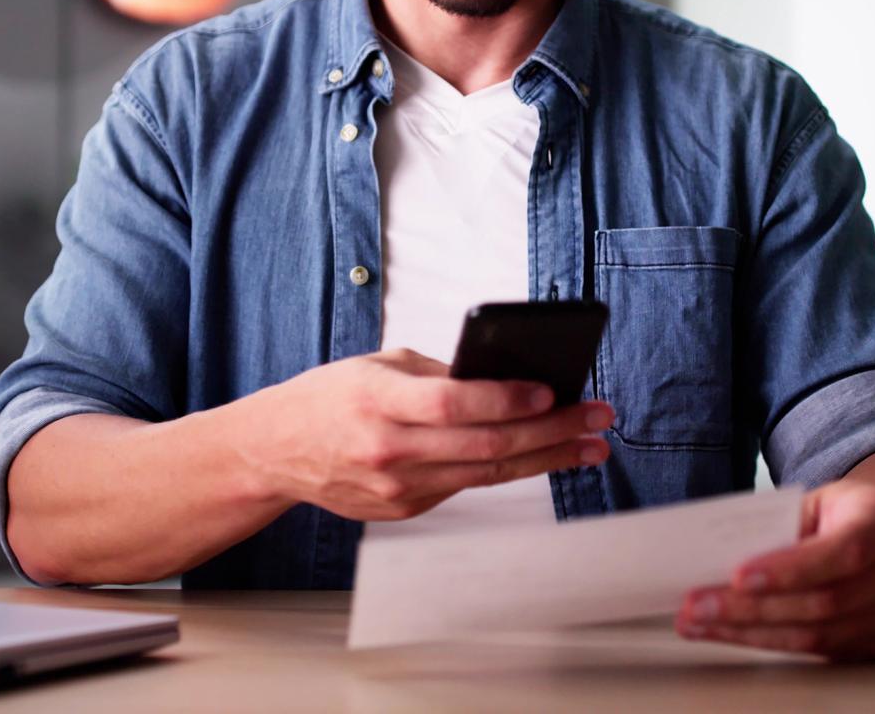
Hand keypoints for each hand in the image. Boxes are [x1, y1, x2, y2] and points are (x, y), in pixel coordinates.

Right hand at [241, 348, 612, 521]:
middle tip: (596, 417)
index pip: (455, 404)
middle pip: (485, 445)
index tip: (552, 389)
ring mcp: (397, 487)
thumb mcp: (377, 365)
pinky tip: (540, 455)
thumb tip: (502, 376)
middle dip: (551, 431)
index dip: (507, 399)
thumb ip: (436, 373)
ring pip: (487, 474)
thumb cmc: (329, 397)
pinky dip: (506, 469)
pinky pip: (465, 486)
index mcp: (379, 401)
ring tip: (589, 445)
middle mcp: (389, 449)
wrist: (277, 451)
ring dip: (546, 458)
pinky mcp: (404, 509)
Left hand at [675, 480, 874, 659]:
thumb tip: (721, 555)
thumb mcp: (819, 498)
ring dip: (751, 632)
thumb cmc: (845, 510)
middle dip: (752, 608)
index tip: (737, 576)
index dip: (790, 569)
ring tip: (700, 622)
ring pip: (819, 636)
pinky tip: (731, 632)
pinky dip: (770, 643)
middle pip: (824, 602)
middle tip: (696, 606)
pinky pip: (820, 652)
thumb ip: (781, 523)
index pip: (842, 551)